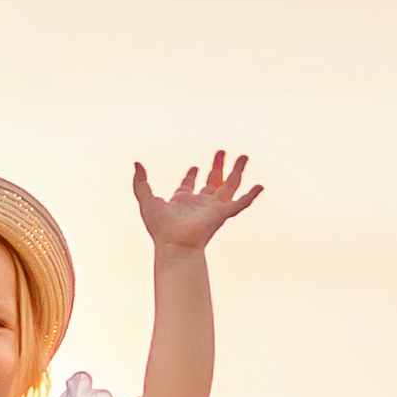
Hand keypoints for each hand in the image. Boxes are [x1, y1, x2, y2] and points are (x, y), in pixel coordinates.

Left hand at [133, 150, 261, 250]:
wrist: (174, 244)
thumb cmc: (159, 228)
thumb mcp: (145, 199)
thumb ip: (140, 182)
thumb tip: (136, 163)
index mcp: (183, 201)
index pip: (189, 186)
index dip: (192, 176)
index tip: (195, 167)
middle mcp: (200, 204)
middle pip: (212, 181)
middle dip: (217, 166)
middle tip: (221, 152)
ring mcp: (213, 208)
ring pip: (229, 185)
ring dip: (237, 170)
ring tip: (244, 156)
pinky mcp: (223, 213)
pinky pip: (241, 203)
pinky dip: (251, 195)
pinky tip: (260, 186)